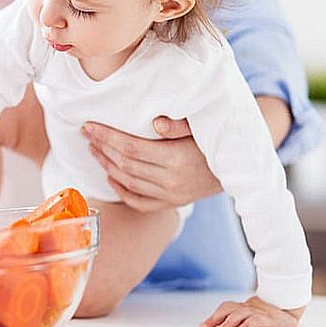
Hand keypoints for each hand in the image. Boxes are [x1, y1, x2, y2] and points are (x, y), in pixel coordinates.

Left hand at [82, 117, 220, 211]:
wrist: (240, 166)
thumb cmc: (218, 139)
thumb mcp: (202, 126)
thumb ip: (179, 123)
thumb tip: (154, 123)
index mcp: (176, 159)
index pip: (130, 148)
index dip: (106, 137)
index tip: (89, 126)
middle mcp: (171, 181)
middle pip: (125, 164)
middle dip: (102, 147)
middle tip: (86, 133)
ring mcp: (170, 195)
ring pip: (128, 182)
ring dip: (106, 165)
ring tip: (93, 149)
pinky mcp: (172, 203)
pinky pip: (139, 201)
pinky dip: (121, 190)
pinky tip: (109, 176)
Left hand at [200, 295, 304, 326]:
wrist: (286, 309)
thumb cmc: (264, 316)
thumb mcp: (248, 317)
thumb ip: (235, 321)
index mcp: (241, 307)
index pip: (224, 308)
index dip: (213, 316)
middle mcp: (247, 308)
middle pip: (228, 308)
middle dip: (216, 318)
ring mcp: (256, 312)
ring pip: (239, 314)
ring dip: (228, 322)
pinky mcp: (266, 319)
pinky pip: (254, 321)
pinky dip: (246, 325)